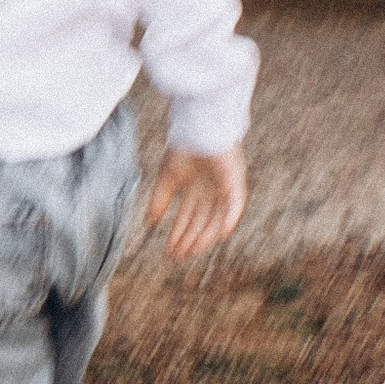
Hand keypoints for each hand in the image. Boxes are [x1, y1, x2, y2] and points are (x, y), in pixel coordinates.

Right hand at [145, 143, 246, 260]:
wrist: (197, 127)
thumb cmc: (183, 147)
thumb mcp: (167, 177)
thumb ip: (159, 200)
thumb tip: (149, 223)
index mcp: (194, 189)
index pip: (186, 218)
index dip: (178, 234)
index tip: (168, 251)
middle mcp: (209, 193)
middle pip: (200, 222)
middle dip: (188, 240)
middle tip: (178, 257)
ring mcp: (223, 189)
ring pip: (216, 219)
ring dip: (205, 235)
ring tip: (192, 250)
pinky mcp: (235, 183)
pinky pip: (235, 205)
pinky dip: (228, 220)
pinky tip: (220, 234)